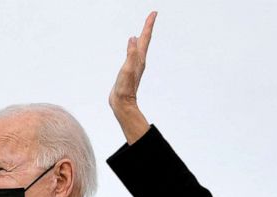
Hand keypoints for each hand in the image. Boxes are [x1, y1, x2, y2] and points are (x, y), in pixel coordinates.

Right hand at [109, 11, 155, 143]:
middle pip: (145, 40)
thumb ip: (131, 54)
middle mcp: (139, 60)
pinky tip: (132, 45)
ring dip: (143, 36)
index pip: (145, 38)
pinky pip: (133, 52)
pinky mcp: (129, 68)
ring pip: (141, 46)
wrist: (122, 103)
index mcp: (139, 58)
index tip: (154, 13)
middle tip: (152, 16)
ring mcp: (135, 64)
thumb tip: (133, 38)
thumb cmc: (124, 88)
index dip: (149, 25)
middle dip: (148, 27)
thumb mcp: (127, 69)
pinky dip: (134, 46)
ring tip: (144, 29)